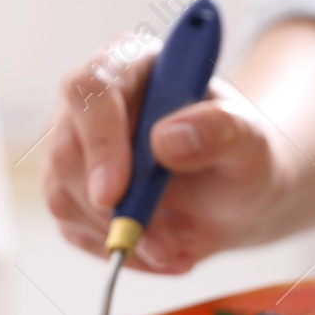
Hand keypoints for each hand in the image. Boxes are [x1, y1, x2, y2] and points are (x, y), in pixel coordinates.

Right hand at [41, 34, 298, 273]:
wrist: (233, 195)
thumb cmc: (240, 157)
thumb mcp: (251, 142)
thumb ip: (220, 130)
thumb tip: (166, 139)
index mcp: (131, 63)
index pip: (90, 89)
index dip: (98, 142)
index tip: (115, 194)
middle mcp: (91, 102)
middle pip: (65, 152)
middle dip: (112, 211)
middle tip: (164, 245)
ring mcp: (74, 148)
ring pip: (63, 198)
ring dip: (121, 236)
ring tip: (176, 248)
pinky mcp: (70, 192)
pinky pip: (75, 230)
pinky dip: (120, 251)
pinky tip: (160, 250)